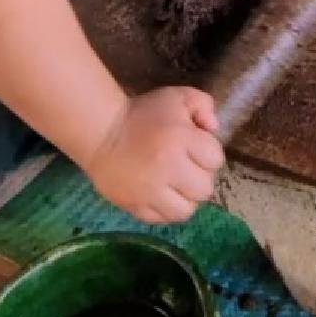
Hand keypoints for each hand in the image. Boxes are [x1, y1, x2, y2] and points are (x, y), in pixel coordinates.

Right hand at [79, 88, 223, 223]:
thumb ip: (203, 104)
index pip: (215, 159)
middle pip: (205, 189)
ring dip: (185, 199)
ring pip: (186, 211)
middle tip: (186, 168)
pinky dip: (165, 210)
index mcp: (180, 139)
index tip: (195, 147)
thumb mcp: (176, 96)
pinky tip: (161, 195)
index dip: (208, 153)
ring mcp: (150, 192)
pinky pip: (162, 220)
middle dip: (199, 177)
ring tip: (176, 186)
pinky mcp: (134, 206)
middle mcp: (168, 167)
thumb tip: (213, 128)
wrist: (100, 132)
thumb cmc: (142, 113)